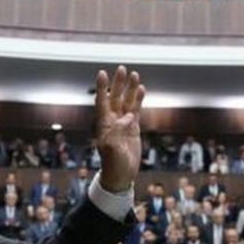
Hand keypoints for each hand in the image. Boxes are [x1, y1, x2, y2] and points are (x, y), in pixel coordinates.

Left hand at [94, 67, 144, 192]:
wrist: (121, 175)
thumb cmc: (113, 164)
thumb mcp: (112, 149)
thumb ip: (118, 132)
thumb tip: (127, 117)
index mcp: (104, 124)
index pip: (102, 101)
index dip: (101, 87)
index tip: (102, 73)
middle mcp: (112, 121)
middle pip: (115, 97)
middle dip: (118, 83)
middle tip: (122, 69)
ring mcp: (123, 124)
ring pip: (126, 101)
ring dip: (129, 89)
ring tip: (134, 74)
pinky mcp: (133, 128)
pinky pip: (135, 110)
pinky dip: (138, 100)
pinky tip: (141, 90)